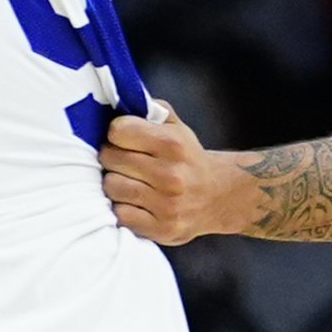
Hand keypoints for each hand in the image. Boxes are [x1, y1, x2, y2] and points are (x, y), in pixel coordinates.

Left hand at [103, 105, 251, 246]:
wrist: (221, 196)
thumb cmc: (188, 158)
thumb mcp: (177, 128)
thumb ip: (150, 111)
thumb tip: (119, 102)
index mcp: (173, 144)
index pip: (118, 131)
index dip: (117, 133)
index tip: (125, 139)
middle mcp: (171, 175)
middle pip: (110, 158)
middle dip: (113, 157)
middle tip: (125, 161)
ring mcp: (166, 204)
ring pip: (111, 186)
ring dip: (115, 183)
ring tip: (129, 181)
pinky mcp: (161, 229)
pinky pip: (120, 214)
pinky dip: (123, 207)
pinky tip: (135, 202)